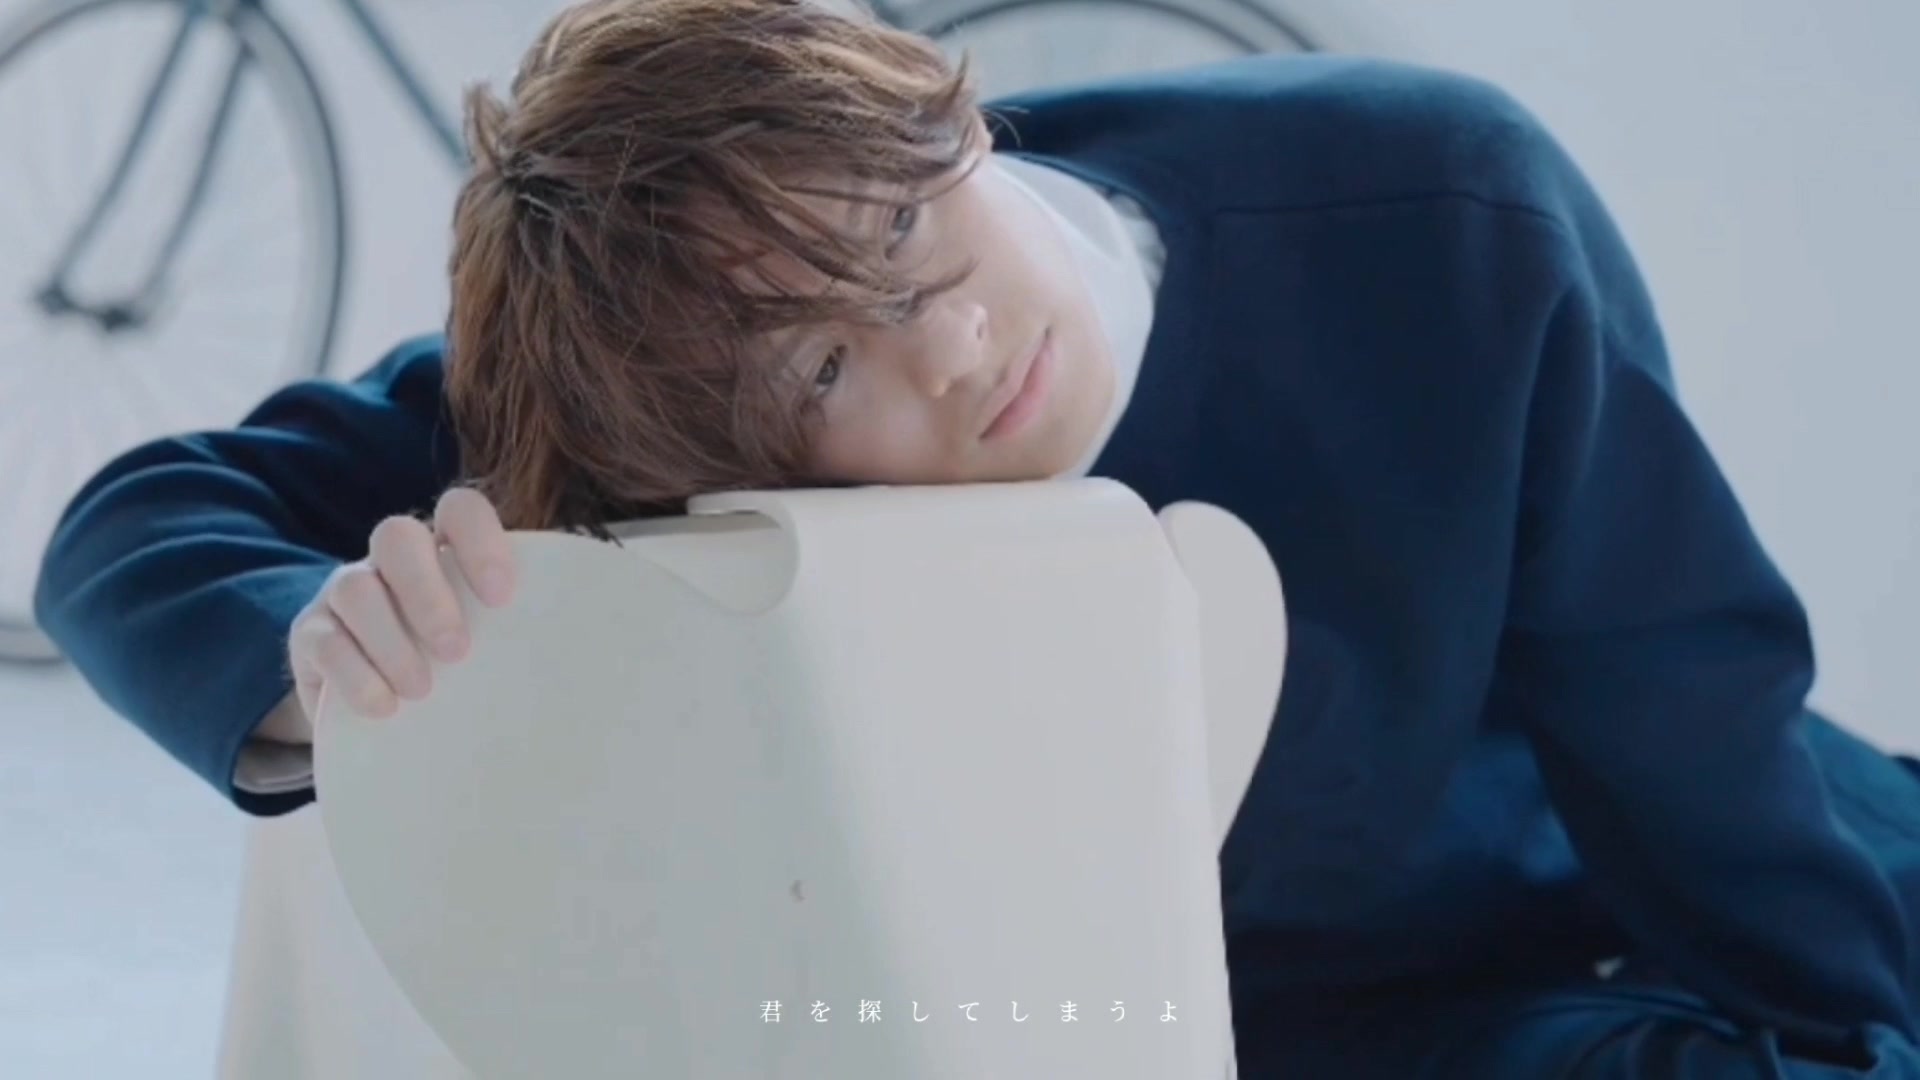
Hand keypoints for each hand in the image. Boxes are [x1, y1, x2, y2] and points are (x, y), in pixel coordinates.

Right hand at [287, 486, 516, 726]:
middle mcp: (393, 560)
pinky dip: (354, 674)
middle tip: (458, 651)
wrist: (390, 706)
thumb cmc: (467, 669)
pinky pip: (321, 640)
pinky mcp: (311, 636)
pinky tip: (384, 707)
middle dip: (427, 592)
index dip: (479, 541)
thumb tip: (603, 656)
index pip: (459, 509)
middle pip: (395, 536)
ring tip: (423, 691)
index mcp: (447, 549)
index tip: (504, 597)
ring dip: (391, 640)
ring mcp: (346, 592)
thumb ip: (534, 633)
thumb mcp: (502, 645)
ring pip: (355, 587)